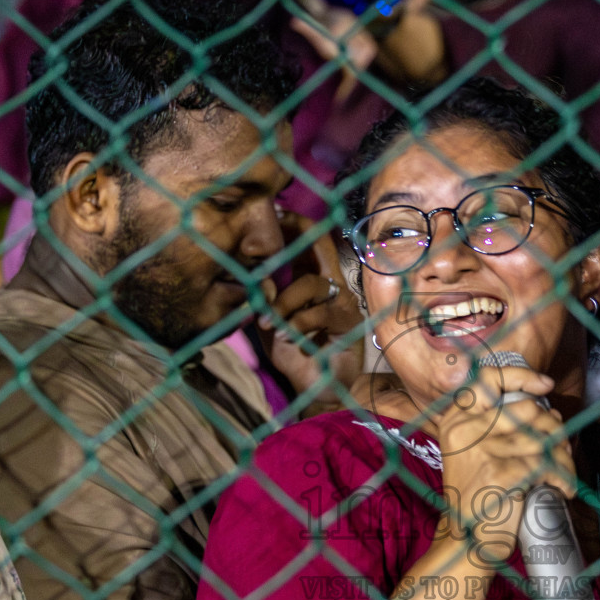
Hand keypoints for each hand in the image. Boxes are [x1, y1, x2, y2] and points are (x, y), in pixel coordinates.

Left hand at [257, 216, 363, 413]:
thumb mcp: (271, 321)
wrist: (316, 387)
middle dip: (295, 236)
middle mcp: (331, 283)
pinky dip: (297, 325)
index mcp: (312, 278)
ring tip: (270, 324)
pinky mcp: (348, 321)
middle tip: (274, 231)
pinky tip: (287, 338)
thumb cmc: (295, 351)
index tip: (272, 211)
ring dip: (283, 303)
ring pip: (311, 283)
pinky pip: (319, 312)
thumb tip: (251, 279)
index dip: (292, 224)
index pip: (308, 241)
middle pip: (320, 244)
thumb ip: (263, 300)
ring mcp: (343, 300)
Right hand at [437, 366, 574, 567]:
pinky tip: (562, 489)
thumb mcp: (476, 452)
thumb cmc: (479, 495)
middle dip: (553, 427)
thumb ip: (502, 425)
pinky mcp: (502, 472)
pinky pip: (548, 464)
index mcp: (455, 419)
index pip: (488, 379)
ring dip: (562, 456)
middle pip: (528, 409)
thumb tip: (550, 411)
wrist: (468, 542)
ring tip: (562, 473)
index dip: (521, 376)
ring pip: (544, 437)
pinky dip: (562, 477)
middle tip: (558, 448)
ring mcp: (482, 450)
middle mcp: (464, 429)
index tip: (544, 385)